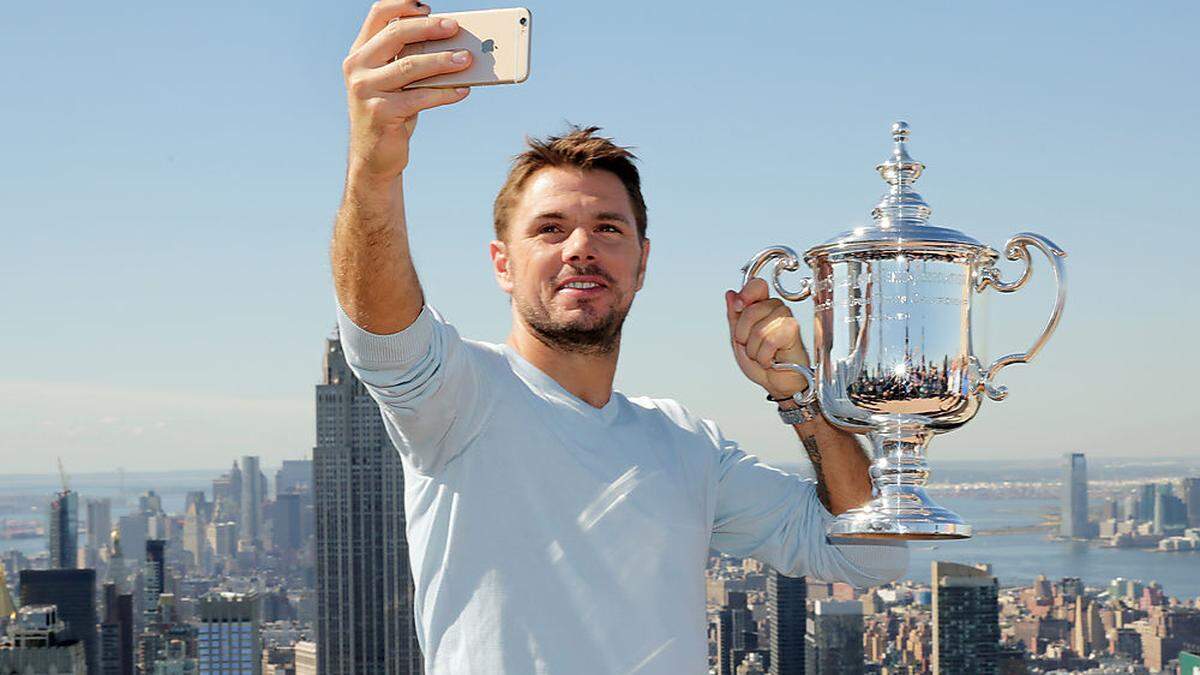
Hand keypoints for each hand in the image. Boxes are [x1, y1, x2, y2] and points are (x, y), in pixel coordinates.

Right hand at [343, 0, 472, 180]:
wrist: (374, 156)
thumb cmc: (391, 111)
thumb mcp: (396, 81)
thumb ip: (411, 59)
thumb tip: (452, 44)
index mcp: (360, 52)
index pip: (378, 15)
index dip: (403, 5)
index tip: (429, 7)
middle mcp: (357, 67)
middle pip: (396, 35)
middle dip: (429, 28)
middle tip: (455, 28)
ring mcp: (365, 89)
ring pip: (410, 66)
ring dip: (443, 61)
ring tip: (467, 59)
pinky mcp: (380, 112)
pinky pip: (419, 97)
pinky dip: (445, 93)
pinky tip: (463, 90)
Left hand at [725, 278, 811, 399]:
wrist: (777, 382)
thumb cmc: (762, 361)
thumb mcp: (739, 339)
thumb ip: (734, 316)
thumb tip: (731, 294)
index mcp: (762, 306)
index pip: (757, 285)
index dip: (746, 294)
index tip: (738, 307)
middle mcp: (776, 308)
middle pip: (750, 311)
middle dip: (743, 336)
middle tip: (752, 346)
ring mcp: (786, 318)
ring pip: (759, 330)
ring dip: (755, 350)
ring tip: (763, 354)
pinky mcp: (793, 331)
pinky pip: (769, 341)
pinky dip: (765, 357)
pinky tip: (771, 359)